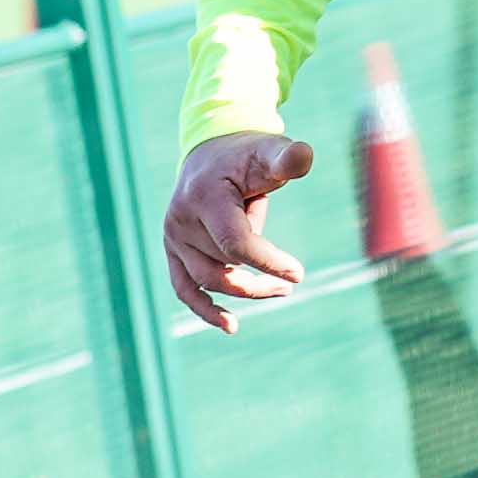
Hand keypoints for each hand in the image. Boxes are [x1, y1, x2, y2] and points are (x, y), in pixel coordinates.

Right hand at [162, 133, 318, 328]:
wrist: (211, 154)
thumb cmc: (246, 155)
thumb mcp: (269, 151)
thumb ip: (287, 158)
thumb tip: (304, 156)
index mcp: (205, 198)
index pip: (235, 243)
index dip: (268, 262)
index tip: (298, 273)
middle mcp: (181, 221)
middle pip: (226, 263)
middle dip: (262, 270)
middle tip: (294, 276)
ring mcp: (173, 238)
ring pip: (209, 280)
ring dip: (246, 291)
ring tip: (281, 291)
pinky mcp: (173, 251)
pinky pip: (184, 288)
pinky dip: (204, 310)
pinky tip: (231, 326)